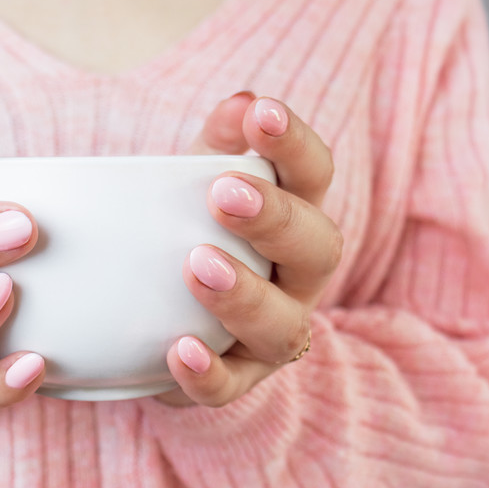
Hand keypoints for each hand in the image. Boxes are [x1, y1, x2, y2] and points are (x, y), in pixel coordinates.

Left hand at [157, 93, 341, 406]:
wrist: (170, 323)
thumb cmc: (193, 235)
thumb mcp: (198, 185)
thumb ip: (217, 144)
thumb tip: (240, 101)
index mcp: (294, 218)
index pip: (314, 176)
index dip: (295, 144)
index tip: (262, 112)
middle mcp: (298, 278)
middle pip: (318, 249)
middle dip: (276, 220)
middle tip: (224, 194)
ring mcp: (272, 334)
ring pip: (283, 325)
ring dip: (245, 295)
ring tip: (197, 265)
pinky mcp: (235, 380)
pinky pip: (230, 386)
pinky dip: (208, 372)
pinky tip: (179, 350)